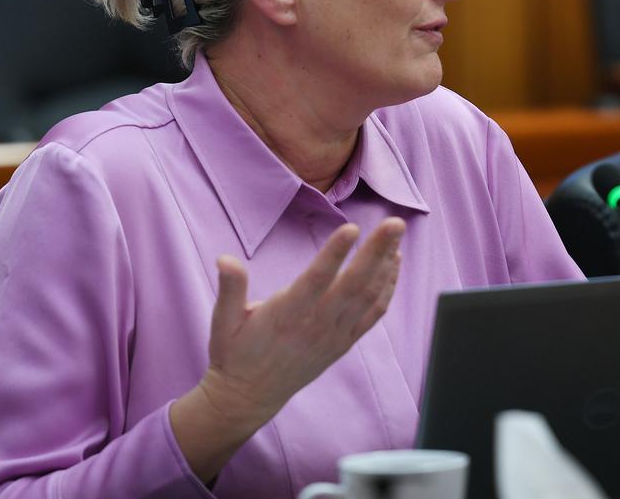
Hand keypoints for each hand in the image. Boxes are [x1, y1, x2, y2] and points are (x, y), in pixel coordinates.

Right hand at [169, 217, 402, 476]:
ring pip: (368, 296)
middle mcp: (315, 325)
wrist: (249, 397)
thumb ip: (230, 288)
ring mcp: (334, 335)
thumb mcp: (222, 322)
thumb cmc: (235, 353)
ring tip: (397, 233)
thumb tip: (225, 258)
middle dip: (376, 252)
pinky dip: (387, 288)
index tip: (351, 228)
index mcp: (286, 315)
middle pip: (353, 284)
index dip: (334, 254)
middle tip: (395, 223)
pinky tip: (394, 264)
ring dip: (386, 265)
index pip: (315, 280)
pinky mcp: (343, 343)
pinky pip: (373, 314)